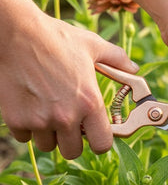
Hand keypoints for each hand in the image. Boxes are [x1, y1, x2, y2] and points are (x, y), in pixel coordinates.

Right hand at [0, 12, 137, 158]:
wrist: (16, 33)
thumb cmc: (56, 38)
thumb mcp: (94, 46)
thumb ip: (118, 60)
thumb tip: (134, 69)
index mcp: (90, 103)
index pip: (102, 145)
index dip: (100, 141)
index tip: (95, 133)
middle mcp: (67, 117)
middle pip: (73, 152)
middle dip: (73, 140)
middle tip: (70, 122)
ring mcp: (40, 121)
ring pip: (48, 145)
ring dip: (50, 134)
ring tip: (49, 111)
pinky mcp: (16, 120)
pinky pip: (25, 137)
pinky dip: (28, 127)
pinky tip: (30, 107)